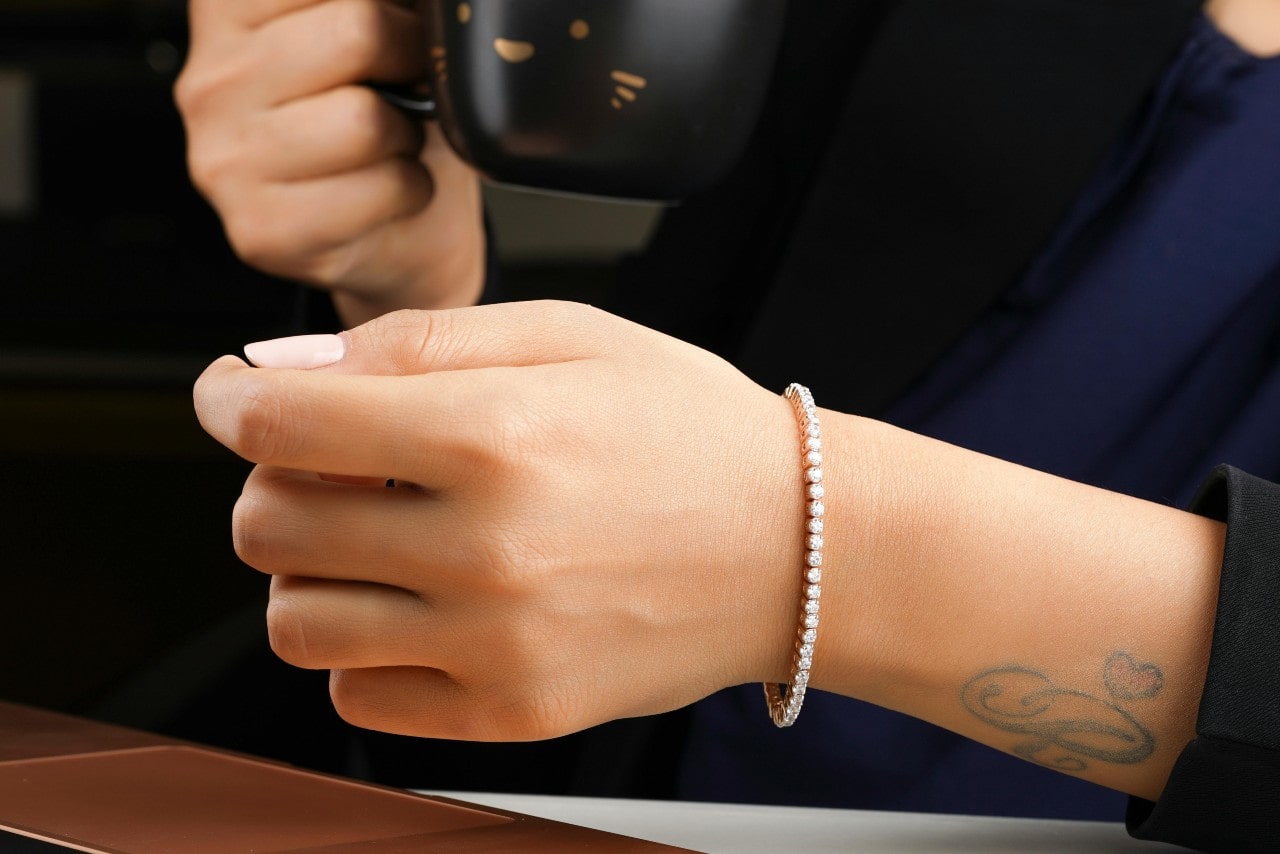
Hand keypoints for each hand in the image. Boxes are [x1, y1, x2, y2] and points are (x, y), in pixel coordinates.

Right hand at [176, 0, 484, 323]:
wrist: (391, 231)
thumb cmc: (381, 114)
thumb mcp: (369, 28)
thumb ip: (376, 3)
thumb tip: (426, 3)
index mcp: (227, 8)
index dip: (394, 3)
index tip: (398, 23)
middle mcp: (211, 79)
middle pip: (359, 31)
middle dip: (410, 61)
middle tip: (407, 85)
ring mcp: (227, 159)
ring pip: (367, 119)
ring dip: (406, 134)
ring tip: (390, 142)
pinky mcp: (262, 229)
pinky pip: (382, 188)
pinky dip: (413, 189)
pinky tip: (388, 189)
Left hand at [193, 302, 804, 739]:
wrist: (798, 548)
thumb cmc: (691, 432)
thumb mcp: (568, 335)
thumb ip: (416, 340)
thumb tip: (286, 366)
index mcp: (494, 433)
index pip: (281, 425)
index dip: (230, 399)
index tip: (234, 394)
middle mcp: (486, 549)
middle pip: (266, 528)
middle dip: (273, 483)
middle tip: (328, 466)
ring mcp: (498, 646)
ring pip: (296, 625)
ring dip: (308, 571)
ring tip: (376, 539)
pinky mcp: (515, 711)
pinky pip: (361, 697)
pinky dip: (364, 647)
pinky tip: (420, 603)